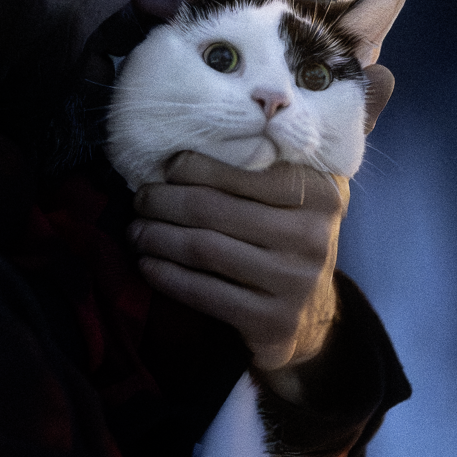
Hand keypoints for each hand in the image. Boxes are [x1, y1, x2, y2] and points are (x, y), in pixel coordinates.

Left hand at [127, 151, 347, 378]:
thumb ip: (263, 160)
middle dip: (164, 201)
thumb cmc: (288, 235)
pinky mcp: (273, 321)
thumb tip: (190, 136)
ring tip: (136, 231)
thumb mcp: (295, 193)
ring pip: (205, 249)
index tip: (164, 168)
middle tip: (140, 199)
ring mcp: (295, 282)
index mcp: (321, 192)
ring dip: (158, 237)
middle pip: (215, 208)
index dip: (193, 166)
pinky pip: (206, 294)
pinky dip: (168, 277)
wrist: (312, 312)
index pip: (244, 169)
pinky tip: (147, 265)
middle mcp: (313, 236)